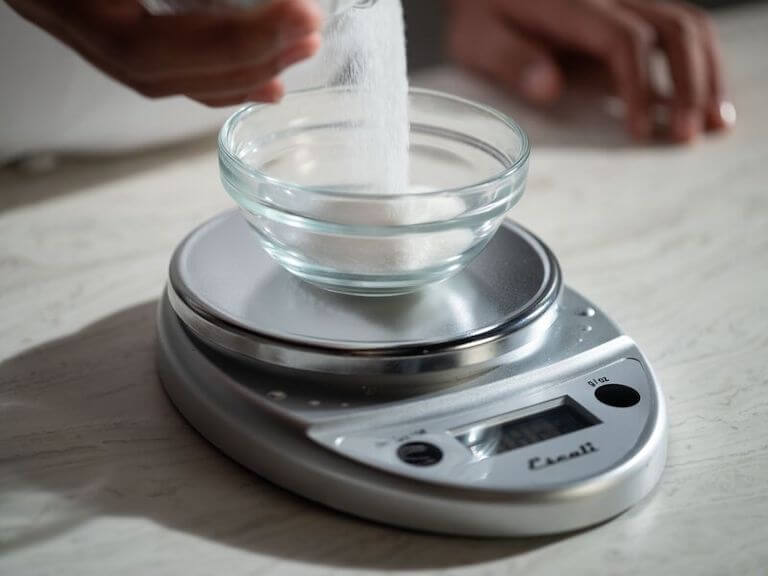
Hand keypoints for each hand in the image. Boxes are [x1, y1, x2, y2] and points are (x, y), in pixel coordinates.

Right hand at [5, 0, 322, 105]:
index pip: (144, 42)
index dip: (230, 41)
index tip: (298, 14)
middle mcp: (50, 2)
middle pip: (149, 68)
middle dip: (241, 60)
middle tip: (307, 35)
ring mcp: (64, 9)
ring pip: (149, 73)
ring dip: (231, 71)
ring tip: (295, 51)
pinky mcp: (89, 8)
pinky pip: (147, 57)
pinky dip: (208, 71)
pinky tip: (258, 74)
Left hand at [447, 0, 733, 142]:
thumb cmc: (482, 14)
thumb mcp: (477, 38)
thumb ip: (509, 59)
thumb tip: (548, 86)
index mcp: (570, 5)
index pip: (623, 39)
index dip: (638, 86)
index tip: (638, 130)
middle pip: (673, 27)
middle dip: (689, 84)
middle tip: (686, 135)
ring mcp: (625, 2)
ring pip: (687, 26)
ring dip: (706, 75)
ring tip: (714, 124)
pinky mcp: (632, 14)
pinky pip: (678, 31)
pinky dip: (699, 66)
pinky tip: (705, 102)